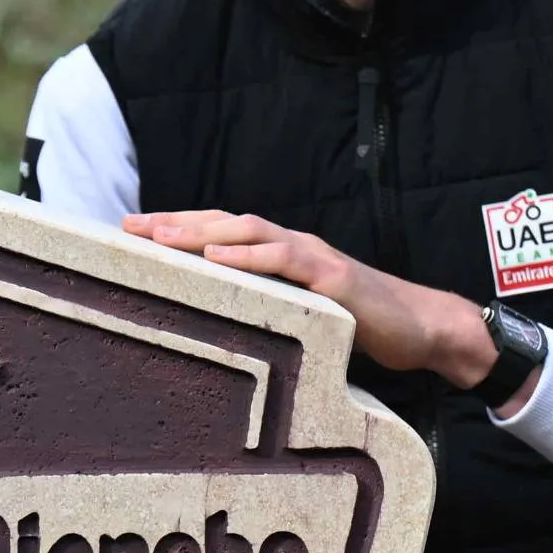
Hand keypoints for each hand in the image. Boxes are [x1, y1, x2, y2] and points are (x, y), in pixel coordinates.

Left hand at [122, 210, 512, 394]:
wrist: (425, 328)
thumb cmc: (363, 325)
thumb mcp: (304, 317)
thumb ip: (270, 310)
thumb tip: (224, 328)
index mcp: (283, 256)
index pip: (222, 235)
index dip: (178, 230)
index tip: (131, 234)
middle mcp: (294, 247)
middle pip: (225, 225)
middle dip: (175, 223)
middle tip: (128, 227)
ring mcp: (315, 258)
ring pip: (250, 233)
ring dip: (202, 231)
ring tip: (160, 236)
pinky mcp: (335, 278)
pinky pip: (286, 261)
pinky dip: (249, 256)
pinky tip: (217, 258)